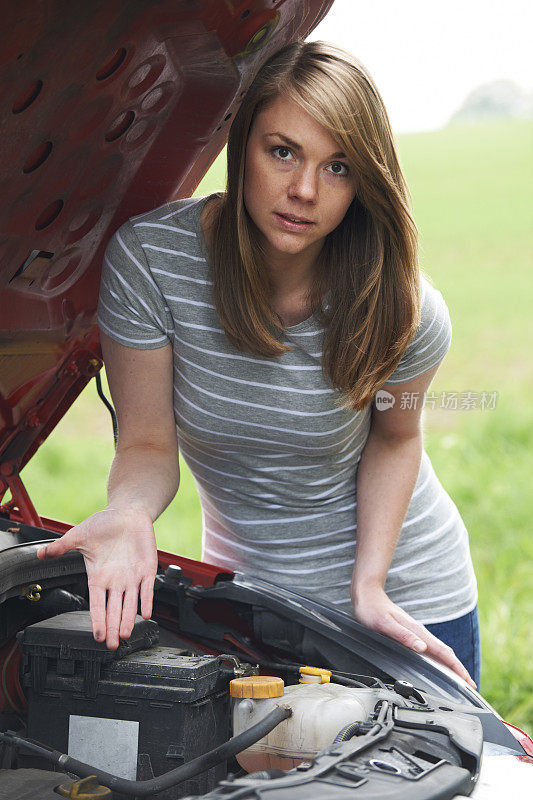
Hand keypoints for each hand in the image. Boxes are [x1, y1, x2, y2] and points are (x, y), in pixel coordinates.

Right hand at [36, 507, 157, 649]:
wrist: (127, 512)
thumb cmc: (103, 524)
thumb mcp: (79, 536)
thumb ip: (61, 547)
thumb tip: (40, 554)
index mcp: (98, 576)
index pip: (97, 603)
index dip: (97, 620)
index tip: (97, 636)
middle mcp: (116, 580)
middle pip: (114, 609)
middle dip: (113, 627)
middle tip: (111, 646)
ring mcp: (132, 576)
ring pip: (130, 603)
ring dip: (128, 618)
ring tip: (125, 635)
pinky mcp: (147, 568)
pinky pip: (148, 587)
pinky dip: (147, 600)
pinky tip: (146, 613)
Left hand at [351, 585, 476, 688]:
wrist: (368, 595)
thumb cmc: (373, 610)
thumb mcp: (385, 625)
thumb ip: (403, 636)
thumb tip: (422, 647)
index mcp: (417, 631)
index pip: (442, 651)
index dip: (455, 667)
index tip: (466, 680)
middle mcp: (420, 632)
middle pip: (445, 653)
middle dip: (459, 669)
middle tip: (470, 685)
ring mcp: (416, 632)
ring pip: (439, 651)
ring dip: (451, 665)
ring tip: (460, 679)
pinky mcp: (411, 633)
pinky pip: (431, 649)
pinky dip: (440, 659)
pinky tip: (439, 665)